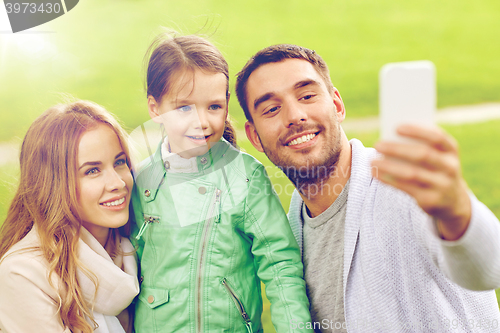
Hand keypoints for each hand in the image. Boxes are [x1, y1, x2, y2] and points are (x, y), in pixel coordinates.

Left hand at [371, 124, 470, 240]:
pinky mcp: (430, 200)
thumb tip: (390, 138)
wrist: (452, 201)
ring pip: (412, 174)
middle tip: (377, 145)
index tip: (396, 128)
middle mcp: (450, 167)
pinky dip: (389, 180)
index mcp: (451, 150)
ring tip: (372, 160)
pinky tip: (376, 173)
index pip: (437, 137)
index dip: (417, 131)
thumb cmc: (435, 168)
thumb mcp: (436, 156)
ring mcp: (442, 185)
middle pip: (423, 155)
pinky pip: (406, 188)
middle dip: (397, 149)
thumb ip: (420, 146)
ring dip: (389, 166)